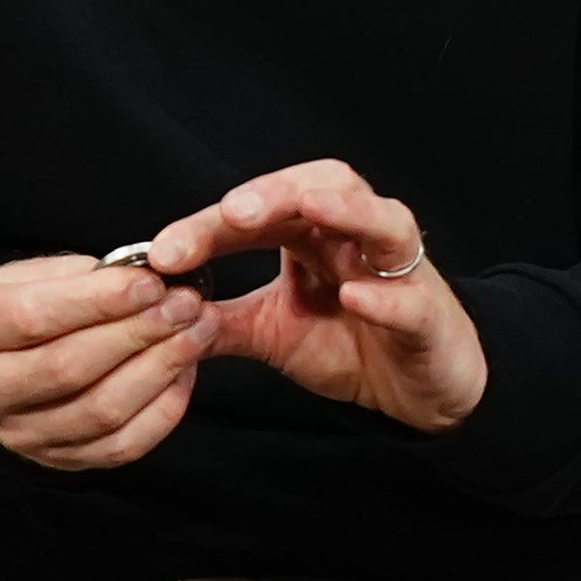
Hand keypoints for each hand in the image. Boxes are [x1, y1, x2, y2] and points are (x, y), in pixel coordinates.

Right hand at [0, 252, 220, 469]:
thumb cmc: (18, 314)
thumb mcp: (26, 277)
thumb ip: (77, 276)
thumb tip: (143, 279)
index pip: (33, 316)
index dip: (97, 300)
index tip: (150, 281)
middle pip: (68, 366)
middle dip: (136, 332)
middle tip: (185, 304)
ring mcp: (23, 434)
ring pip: (102, 410)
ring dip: (160, 368)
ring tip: (198, 331)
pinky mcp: (63, 461)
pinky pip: (124, 443)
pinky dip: (164, 407)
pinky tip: (184, 371)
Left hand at [146, 159, 487, 434]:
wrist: (417, 392)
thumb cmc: (349, 342)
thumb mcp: (269, 332)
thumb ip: (216, 320)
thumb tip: (152, 310)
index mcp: (310, 234)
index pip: (257, 210)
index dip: (208, 227)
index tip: (164, 253)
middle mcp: (354, 237)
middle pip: (319, 187)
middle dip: (274, 194)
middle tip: (233, 211)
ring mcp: (398, 272)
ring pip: (382, 220)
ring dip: (345, 210)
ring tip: (308, 210)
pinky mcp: (428, 315)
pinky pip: (411, 297)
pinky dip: (385, 294)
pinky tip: (357, 296)